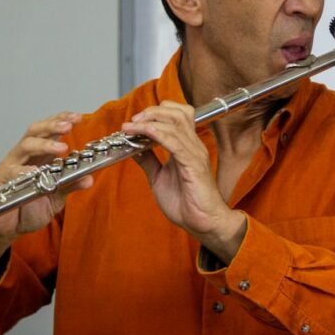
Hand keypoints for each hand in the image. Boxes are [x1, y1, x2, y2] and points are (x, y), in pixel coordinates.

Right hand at [0, 111, 93, 242]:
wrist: (6, 230)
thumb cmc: (29, 209)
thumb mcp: (55, 198)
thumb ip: (69, 185)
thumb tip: (89, 179)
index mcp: (38, 156)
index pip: (48, 131)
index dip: (60, 120)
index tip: (76, 117)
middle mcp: (24, 156)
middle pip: (35, 132)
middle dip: (52, 126)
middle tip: (68, 126)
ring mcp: (10, 166)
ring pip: (24, 146)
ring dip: (43, 145)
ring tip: (61, 148)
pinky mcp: (0, 181)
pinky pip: (12, 172)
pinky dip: (25, 171)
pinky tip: (36, 172)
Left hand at [121, 101, 245, 260]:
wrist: (203, 223)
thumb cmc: (186, 203)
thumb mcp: (159, 178)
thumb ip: (148, 160)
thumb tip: (132, 146)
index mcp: (188, 147)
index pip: (178, 114)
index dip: (156, 111)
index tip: (135, 121)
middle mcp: (193, 145)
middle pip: (177, 112)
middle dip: (152, 111)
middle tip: (133, 121)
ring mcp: (195, 153)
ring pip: (176, 122)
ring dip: (150, 120)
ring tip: (132, 126)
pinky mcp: (193, 165)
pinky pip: (175, 142)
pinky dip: (157, 134)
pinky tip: (143, 134)